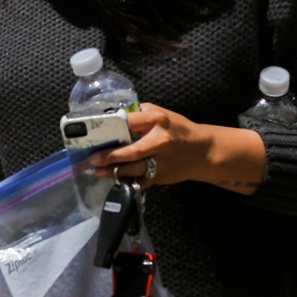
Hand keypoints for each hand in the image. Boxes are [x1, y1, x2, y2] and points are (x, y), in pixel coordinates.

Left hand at [89, 103, 265, 193]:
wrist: (202, 152)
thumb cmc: (179, 130)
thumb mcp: (163, 115)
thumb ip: (140, 117)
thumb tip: (114, 119)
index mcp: (157, 120)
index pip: (129, 122)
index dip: (111, 128)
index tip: (95, 133)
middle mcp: (159, 140)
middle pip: (130, 150)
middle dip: (109, 156)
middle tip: (93, 158)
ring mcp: (161, 161)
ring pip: (133, 169)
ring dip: (113, 171)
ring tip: (98, 171)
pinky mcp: (160, 176)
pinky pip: (140, 181)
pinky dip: (127, 181)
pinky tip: (116, 179)